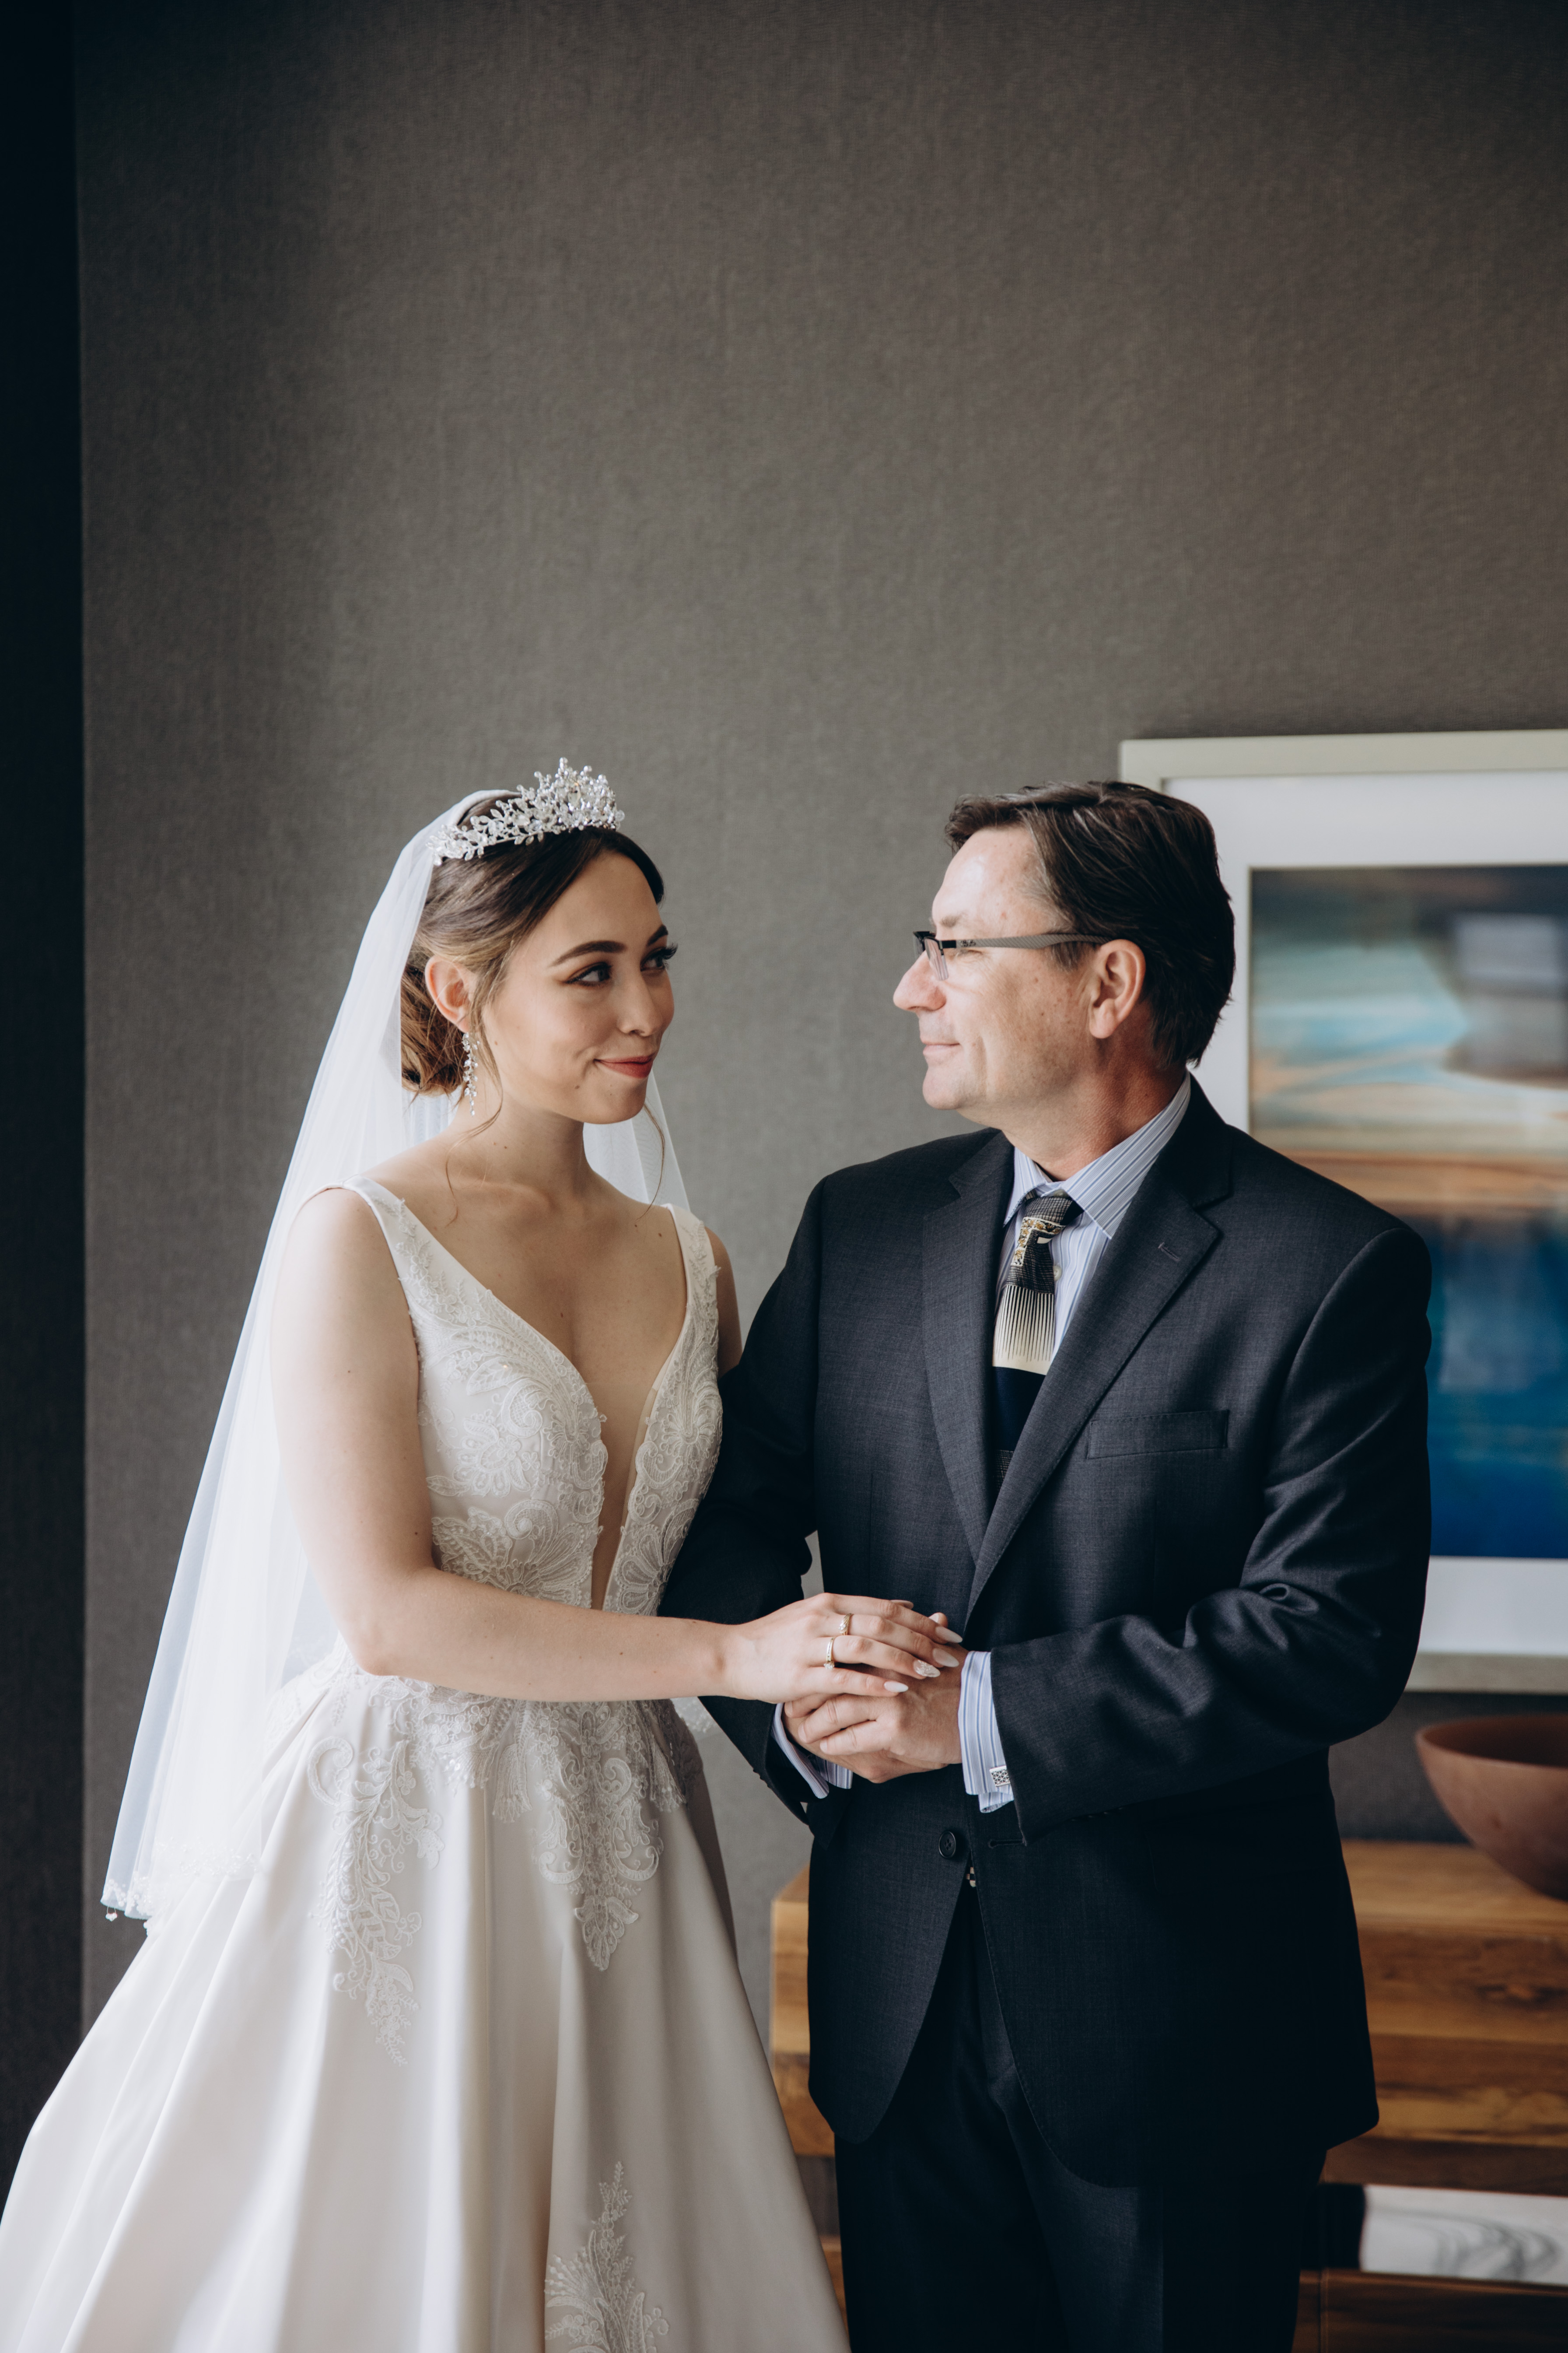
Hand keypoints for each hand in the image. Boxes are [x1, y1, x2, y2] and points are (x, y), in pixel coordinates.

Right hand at [719, 1594, 961, 1706]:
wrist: (732, 1655)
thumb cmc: (778, 1639)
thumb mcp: (819, 1614)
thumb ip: (861, 1611)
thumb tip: (905, 1604)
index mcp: (830, 1602)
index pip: (886, 1608)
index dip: (921, 1621)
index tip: (949, 1634)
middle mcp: (822, 1618)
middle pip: (882, 1625)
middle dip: (921, 1641)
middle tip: (950, 1656)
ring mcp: (810, 1646)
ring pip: (866, 1647)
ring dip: (902, 1659)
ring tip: (930, 1672)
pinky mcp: (799, 1675)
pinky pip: (842, 1678)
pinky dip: (872, 1683)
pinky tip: (897, 1690)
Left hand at [783, 1614, 966, 1781]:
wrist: (986, 1713)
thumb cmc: (966, 1686)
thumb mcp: (945, 1655)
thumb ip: (927, 1637)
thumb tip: (933, 1616)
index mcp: (891, 1650)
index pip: (844, 1653)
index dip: (820, 1667)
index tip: (803, 1677)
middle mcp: (887, 1669)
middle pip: (832, 1679)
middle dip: (807, 1695)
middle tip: (789, 1706)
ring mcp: (890, 1698)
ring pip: (836, 1710)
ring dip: (814, 1723)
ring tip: (801, 1732)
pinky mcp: (895, 1726)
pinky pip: (853, 1737)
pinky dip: (835, 1744)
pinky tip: (826, 1748)